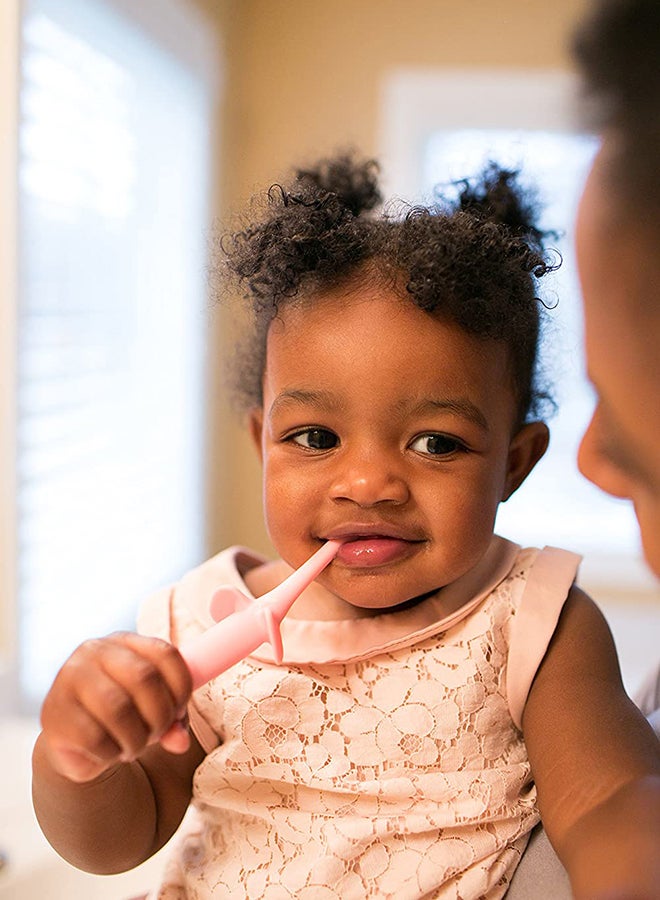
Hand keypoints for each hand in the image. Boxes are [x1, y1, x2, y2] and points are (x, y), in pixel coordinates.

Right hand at [40, 632, 192, 782]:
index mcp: (125, 642)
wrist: (76, 743)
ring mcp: (69, 678)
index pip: (166, 653)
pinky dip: (112, 753)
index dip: (181, 688)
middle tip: (155, 735)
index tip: (178, 712)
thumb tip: (180, 741)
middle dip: (159, 716)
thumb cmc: (122, 717)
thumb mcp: (153, 711)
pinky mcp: (54, 713)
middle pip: (144, 678)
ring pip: (118, 709)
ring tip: (134, 747)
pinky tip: (111, 752)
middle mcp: (95, 651)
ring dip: (136, 739)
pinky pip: (94, 737)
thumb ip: (174, 720)